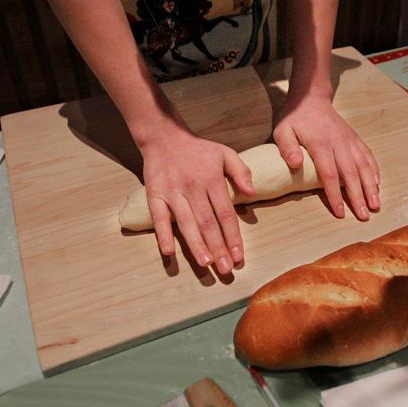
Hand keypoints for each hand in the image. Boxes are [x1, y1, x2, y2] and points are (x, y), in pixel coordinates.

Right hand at [139, 126, 253, 275]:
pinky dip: (163, 234)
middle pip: (208, 223)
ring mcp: (173, 193)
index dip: (233, 236)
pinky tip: (169, 252)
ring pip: (186, 223)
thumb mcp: (225, 153)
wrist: (164, 136)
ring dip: (196, 245)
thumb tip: (252, 192)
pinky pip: (159, 218)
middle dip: (218, 248)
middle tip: (225, 270)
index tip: (239, 256)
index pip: (225, 213)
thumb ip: (240, 172)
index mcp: (212, 180)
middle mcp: (193, 188)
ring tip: (206, 264)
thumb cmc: (198, 149)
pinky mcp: (155, 195)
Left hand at [273, 90, 379, 220]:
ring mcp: (349, 140)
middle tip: (364, 215)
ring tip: (375, 204)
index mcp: (321, 144)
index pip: (329, 174)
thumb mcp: (282, 129)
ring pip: (364, 166)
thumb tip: (295, 164)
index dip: (335, 195)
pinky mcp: (355, 138)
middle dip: (358, 196)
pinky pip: (367, 155)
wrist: (311, 97)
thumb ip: (287, 147)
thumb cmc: (295, 117)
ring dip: (371, 186)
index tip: (340, 213)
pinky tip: (377, 184)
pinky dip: (374, 170)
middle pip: (351, 174)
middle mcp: (339, 143)